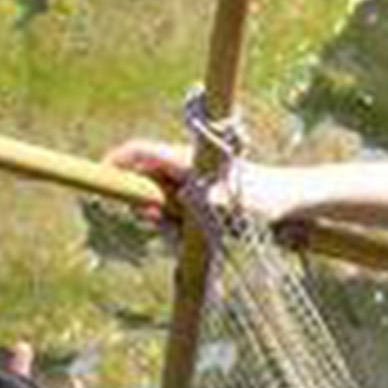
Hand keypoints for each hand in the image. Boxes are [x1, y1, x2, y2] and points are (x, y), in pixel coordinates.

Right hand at [101, 137, 296, 225]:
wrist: (288, 200)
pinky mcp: (199, 195)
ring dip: (164, 220)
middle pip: (143, 179)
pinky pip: (175, 210)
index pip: (139, 151)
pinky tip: (197, 235)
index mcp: (186, 158)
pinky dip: (178, 225)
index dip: (114, 161)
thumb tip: (153, 208)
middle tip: (157, 222)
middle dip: (143, 203)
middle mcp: (184, 166)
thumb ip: (189, 207)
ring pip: (159, 199)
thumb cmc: (261, 199)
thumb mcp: (226, 207)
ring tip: (187, 233)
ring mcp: (190, 181)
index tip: (100, 178)